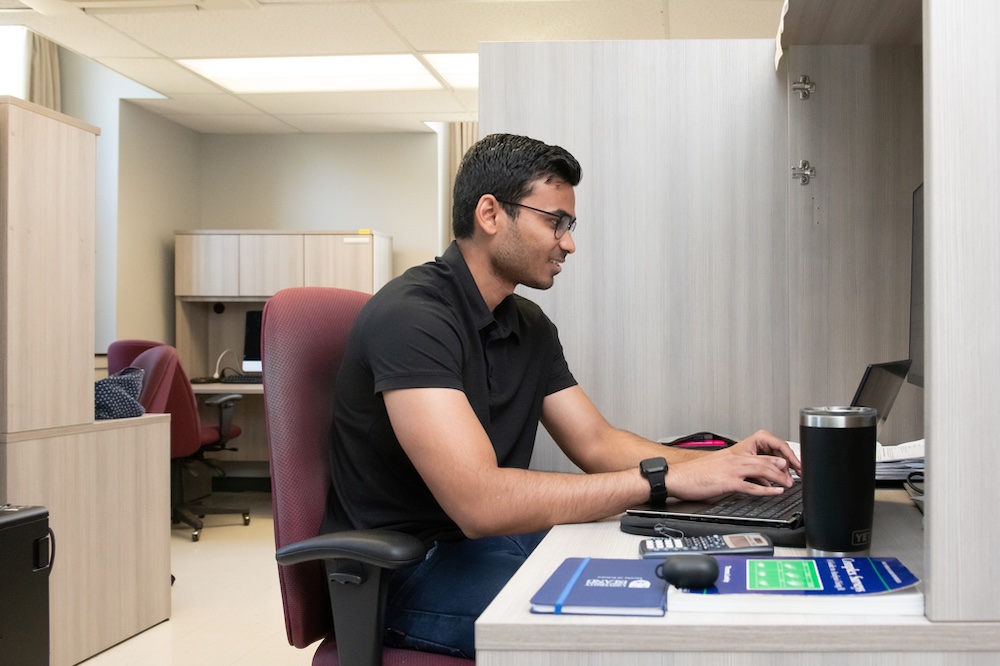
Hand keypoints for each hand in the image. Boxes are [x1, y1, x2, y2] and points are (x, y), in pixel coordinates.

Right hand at [665, 430, 800, 500]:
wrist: (676, 476)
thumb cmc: (692, 474)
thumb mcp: (716, 468)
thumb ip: (732, 471)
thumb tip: (744, 480)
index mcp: (732, 455)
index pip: (760, 454)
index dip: (776, 461)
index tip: (786, 468)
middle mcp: (734, 459)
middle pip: (766, 460)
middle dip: (784, 469)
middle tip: (794, 476)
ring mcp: (731, 469)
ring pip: (762, 470)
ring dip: (779, 478)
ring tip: (790, 484)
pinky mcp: (727, 481)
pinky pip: (751, 486)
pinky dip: (766, 489)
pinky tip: (775, 492)